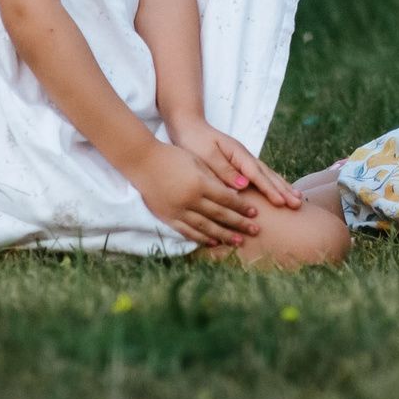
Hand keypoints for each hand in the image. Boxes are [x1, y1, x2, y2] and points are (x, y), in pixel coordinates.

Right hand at [130, 141, 262, 247]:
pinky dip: (202, 238)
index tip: (254, 212)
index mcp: (199, 184)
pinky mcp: (168, 218)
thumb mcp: (197, 161)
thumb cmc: (172, 156)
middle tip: (255, 230)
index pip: (226, 199)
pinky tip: (214, 242)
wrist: (143, 162)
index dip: (241, 207)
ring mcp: (179, 211)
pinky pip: (188, 231)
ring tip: (239, 241)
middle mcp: (190, 200)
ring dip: (225, 235)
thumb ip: (214, 178)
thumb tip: (234, 193)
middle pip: (220, 215)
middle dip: (239, 224)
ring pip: (206, 227)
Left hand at [167, 118, 302, 207]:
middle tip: (298, 203)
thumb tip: (244, 185)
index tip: (281, 202)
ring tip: (297, 198)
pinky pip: (260, 176)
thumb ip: (224, 170)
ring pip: (267, 175)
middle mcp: (244, 157)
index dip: (269, 190)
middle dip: (283, 190)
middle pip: (268, 175)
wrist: (188, 126)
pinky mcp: (240, 164)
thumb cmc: (194, 141)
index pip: (257, 175)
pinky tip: (279, 191)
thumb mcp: (206, 156)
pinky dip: (272, 184)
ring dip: (282, 187)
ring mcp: (244, 160)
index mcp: (237, 154)